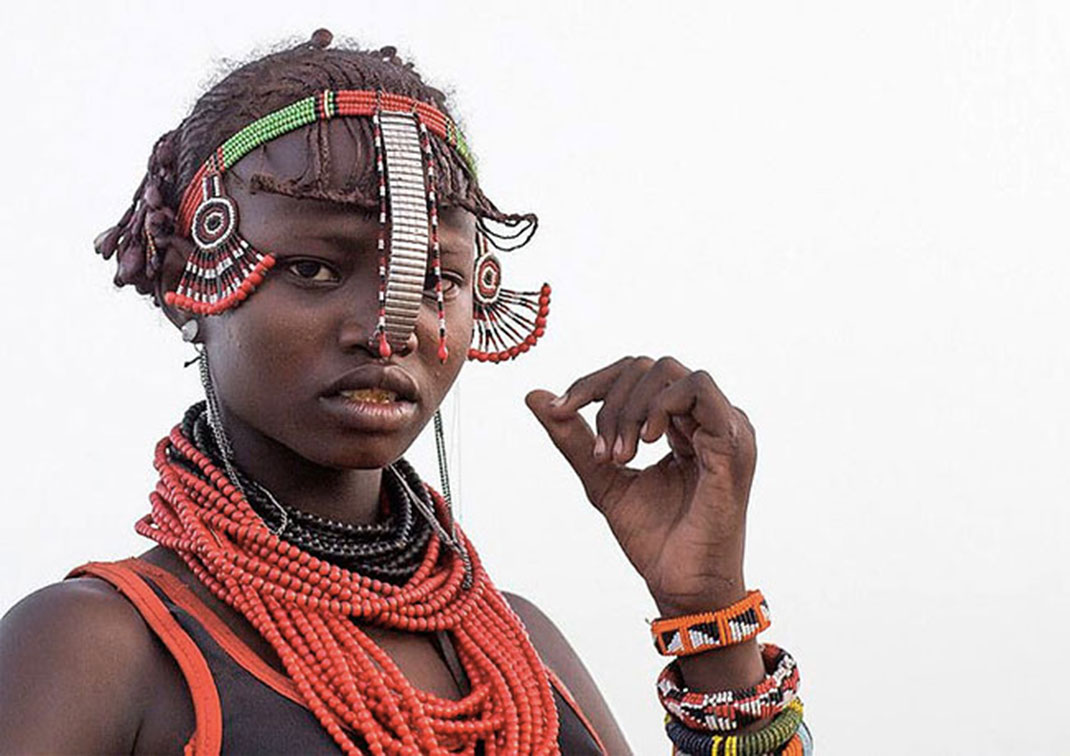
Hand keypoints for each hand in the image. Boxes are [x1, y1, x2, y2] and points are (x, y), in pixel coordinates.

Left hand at [526, 356, 756, 615]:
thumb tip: (534, 396)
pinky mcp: (734, 442)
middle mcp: (706, 419)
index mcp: (682, 425)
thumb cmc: (653, 540)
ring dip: (630, 408)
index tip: (561, 409)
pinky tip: (644, 443)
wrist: (681, 588)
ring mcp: (725, 427)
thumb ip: (573, 437)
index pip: (637, 374)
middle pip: (649, 367)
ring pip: (669, 372)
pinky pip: (698, 389)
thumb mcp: (601, 476)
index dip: (594, 383)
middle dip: (609, 402)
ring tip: (621, 456)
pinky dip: (661, 406)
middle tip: (603, 455)